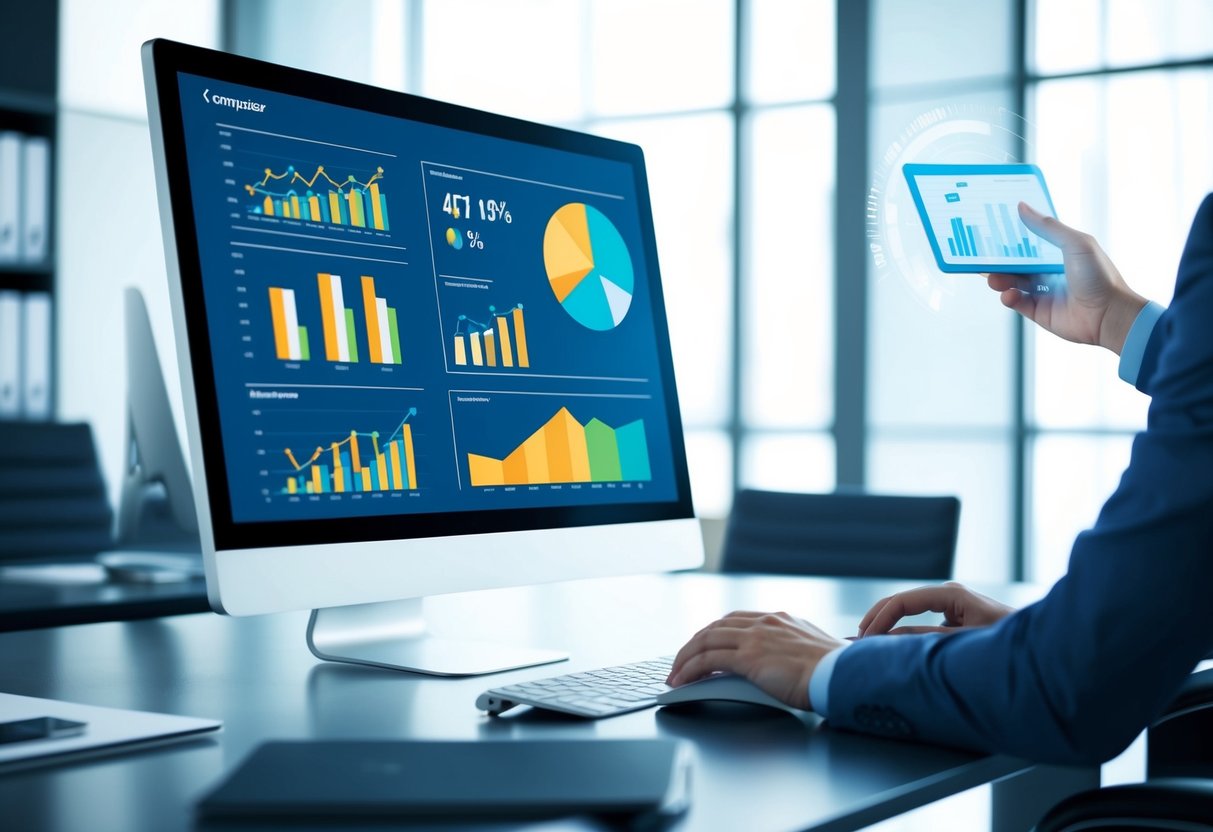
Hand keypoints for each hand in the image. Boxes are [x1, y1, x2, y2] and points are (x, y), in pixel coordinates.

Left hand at [666, 610, 845, 709]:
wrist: (843, 675)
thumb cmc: (836, 671)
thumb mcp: (811, 652)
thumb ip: (791, 652)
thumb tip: (781, 666)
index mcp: (780, 620)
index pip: (735, 620)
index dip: (715, 633)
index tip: (704, 644)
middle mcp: (764, 623)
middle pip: (715, 627)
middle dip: (694, 645)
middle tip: (681, 661)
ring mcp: (755, 637)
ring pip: (706, 640)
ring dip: (685, 658)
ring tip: (675, 674)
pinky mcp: (748, 657)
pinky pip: (708, 660)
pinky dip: (690, 669)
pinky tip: (681, 681)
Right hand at [857, 581, 1014, 636]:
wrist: (1041, 650)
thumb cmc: (1008, 647)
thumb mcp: (962, 644)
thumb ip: (924, 640)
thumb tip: (888, 639)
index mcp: (951, 594)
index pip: (902, 601)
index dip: (879, 618)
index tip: (863, 640)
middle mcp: (949, 595)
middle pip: (901, 602)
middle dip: (877, 620)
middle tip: (854, 641)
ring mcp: (953, 605)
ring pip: (909, 613)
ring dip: (888, 626)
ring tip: (866, 643)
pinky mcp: (956, 618)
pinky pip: (921, 622)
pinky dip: (903, 632)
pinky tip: (890, 644)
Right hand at [987, 202, 1145, 354]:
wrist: (1108, 315)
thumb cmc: (1099, 276)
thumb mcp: (1076, 243)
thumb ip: (1048, 227)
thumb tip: (1022, 207)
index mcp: (1060, 252)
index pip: (1031, 240)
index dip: (1014, 234)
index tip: (995, 227)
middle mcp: (1050, 270)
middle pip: (1017, 262)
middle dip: (1000, 259)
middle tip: (983, 255)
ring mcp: (1044, 291)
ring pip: (1012, 282)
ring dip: (999, 279)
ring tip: (993, 278)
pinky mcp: (1039, 311)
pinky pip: (1016, 302)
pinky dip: (1008, 297)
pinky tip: (1008, 294)